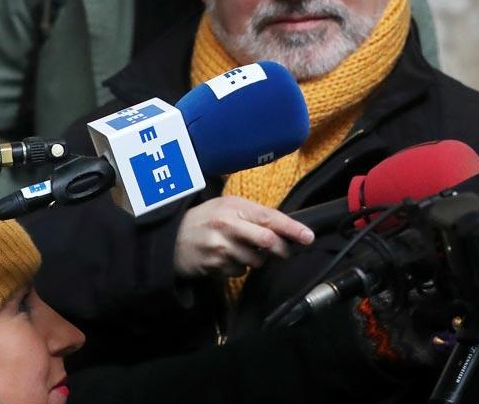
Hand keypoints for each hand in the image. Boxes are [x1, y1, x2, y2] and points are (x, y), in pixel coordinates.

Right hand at [174, 196, 314, 277]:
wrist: (170, 239)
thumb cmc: (206, 220)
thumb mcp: (227, 207)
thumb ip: (254, 215)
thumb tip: (287, 228)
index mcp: (234, 206)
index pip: (270, 217)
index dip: (292, 228)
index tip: (308, 237)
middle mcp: (227, 224)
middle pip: (268, 241)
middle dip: (281, 249)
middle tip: (284, 251)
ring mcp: (220, 246)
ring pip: (256, 260)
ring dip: (257, 259)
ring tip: (242, 250)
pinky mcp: (214, 265)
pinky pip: (240, 271)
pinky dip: (240, 268)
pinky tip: (227, 259)